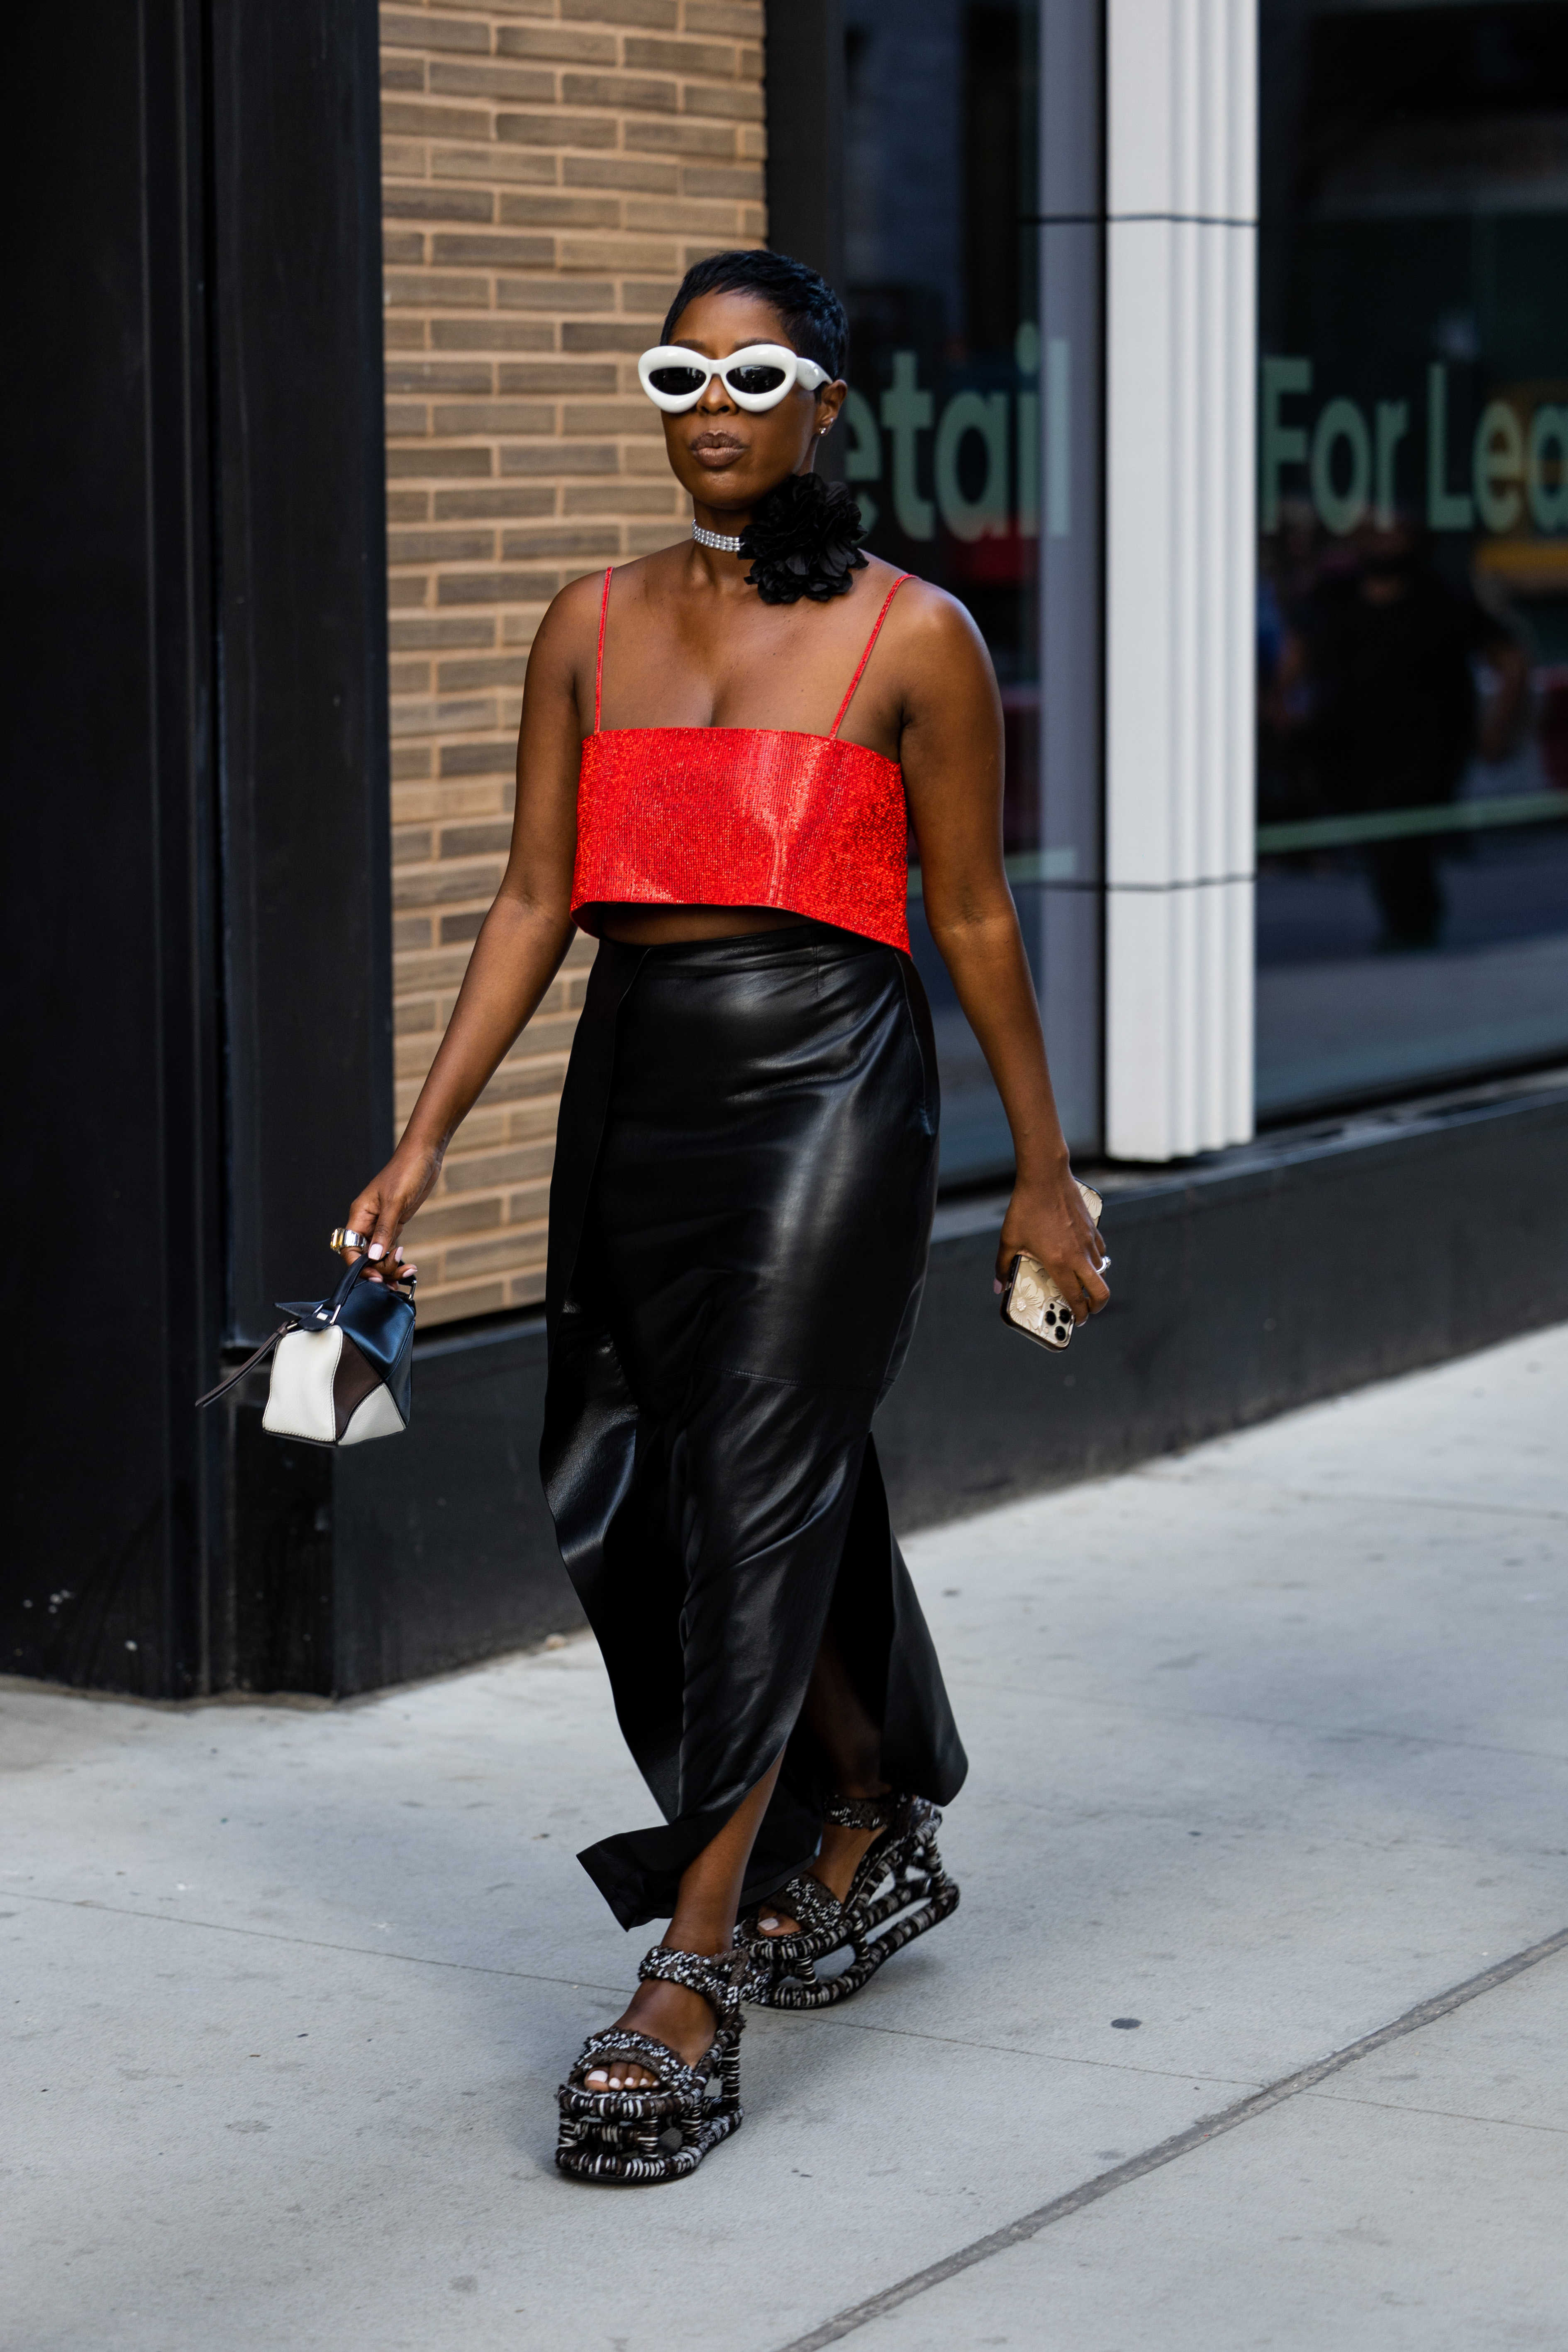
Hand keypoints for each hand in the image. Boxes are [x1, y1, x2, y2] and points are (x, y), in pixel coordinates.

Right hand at [340, 1141, 443, 1282]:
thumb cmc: (406, 1171)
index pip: (350, 1248)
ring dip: (389, 1267)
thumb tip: (374, 1256)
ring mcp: (381, 1223)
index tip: (374, 1277)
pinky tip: (406, 1266)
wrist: (424, 1157)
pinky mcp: (395, 1223)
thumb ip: (384, 1230)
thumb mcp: (395, 1202)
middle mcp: (367, 1221)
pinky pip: (390, 1247)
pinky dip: (396, 1258)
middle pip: (364, 1255)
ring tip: (405, 1273)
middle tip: (396, 1274)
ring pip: (378, 1254)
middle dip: (378, 1268)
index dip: (359, 1266)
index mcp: (360, 1214)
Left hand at [995, 1167, 1109, 1325]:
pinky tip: (1083, 1257)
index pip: (1075, 1298)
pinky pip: (1100, 1251)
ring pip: (1101, 1270)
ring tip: (1082, 1283)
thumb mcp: (1009, 1239)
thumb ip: (1002, 1266)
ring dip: (1094, 1281)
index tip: (1076, 1320)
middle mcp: (1078, 1255)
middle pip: (1101, 1291)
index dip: (1078, 1314)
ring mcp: (1088, 1241)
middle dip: (1097, 1306)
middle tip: (1087, 1309)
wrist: (1045, 1177)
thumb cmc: (1025, 1208)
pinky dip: (1095, 1260)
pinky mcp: (1092, 1228)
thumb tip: (998, 1285)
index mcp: (1058, 1262)